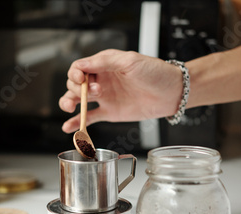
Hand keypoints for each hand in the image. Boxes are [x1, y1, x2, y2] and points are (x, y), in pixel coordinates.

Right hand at [59, 49, 182, 132]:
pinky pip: (90, 117)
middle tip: (96, 92)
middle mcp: (101, 80)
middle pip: (75, 84)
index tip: (80, 80)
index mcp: (104, 64)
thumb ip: (105, 62)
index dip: (75, 74)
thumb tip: (82, 66)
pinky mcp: (110, 112)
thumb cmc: (155, 72)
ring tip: (69, 108)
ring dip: (68, 103)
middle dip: (77, 89)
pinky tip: (68, 127)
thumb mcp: (130, 61)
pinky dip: (77, 122)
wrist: (171, 92)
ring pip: (78, 100)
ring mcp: (105, 97)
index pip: (79, 67)